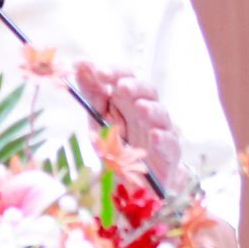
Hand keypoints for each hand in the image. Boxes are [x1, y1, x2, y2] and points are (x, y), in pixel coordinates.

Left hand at [72, 60, 181, 180]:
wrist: (134, 183)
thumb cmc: (117, 146)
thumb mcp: (98, 121)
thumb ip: (91, 94)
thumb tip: (78, 64)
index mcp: (126, 100)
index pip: (124, 77)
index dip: (113, 71)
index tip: (96, 70)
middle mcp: (145, 110)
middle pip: (146, 90)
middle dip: (134, 86)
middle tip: (121, 86)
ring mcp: (159, 129)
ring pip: (160, 113)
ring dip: (150, 109)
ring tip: (140, 107)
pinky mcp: (169, 152)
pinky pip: (170, 142)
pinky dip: (163, 138)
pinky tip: (155, 136)